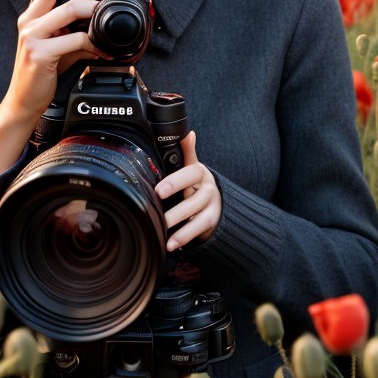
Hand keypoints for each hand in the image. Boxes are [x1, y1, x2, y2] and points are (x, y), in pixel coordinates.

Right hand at [0, 0, 109, 125]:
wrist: (23, 101)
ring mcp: (32, 37)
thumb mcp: (58, 50)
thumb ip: (76, 36)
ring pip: (68, 11)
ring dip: (92, 15)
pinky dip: (93, 44)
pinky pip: (74, 40)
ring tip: (105, 26)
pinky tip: (100, 51)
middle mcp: (28, 23)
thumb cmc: (39, 75)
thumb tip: (100, 31)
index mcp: (31, 17)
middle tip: (103, 0)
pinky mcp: (40, 53)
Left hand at [155, 131, 220, 250]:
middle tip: (158, 215)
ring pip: (197, 218)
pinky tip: (172, 244)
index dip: (175, 182)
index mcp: (200, 173)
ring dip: (180, 229)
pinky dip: (184, 238)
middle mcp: (208, 190)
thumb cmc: (197, 184)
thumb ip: (187, 152)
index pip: (190, 174)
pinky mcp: (211, 224)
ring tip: (163, 232)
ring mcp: (212, 208)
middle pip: (193, 200)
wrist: (219, 202)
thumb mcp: (193, 168)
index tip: (159, 190)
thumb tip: (186, 132)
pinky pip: (198, 232)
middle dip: (175, 210)